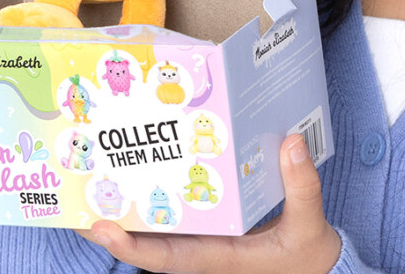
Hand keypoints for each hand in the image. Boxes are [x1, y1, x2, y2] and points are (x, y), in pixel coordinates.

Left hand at [82, 134, 341, 273]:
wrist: (321, 272)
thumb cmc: (310, 257)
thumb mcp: (310, 226)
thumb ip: (302, 187)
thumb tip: (290, 143)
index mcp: (220, 258)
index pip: (165, 258)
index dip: (130, 247)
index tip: (100, 228)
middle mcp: (205, 250)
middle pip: (148, 239)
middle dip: (114, 219)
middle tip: (83, 188)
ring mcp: (208, 239)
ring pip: (161, 227)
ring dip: (133, 207)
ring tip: (104, 173)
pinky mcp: (217, 228)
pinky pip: (182, 214)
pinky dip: (163, 195)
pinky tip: (154, 168)